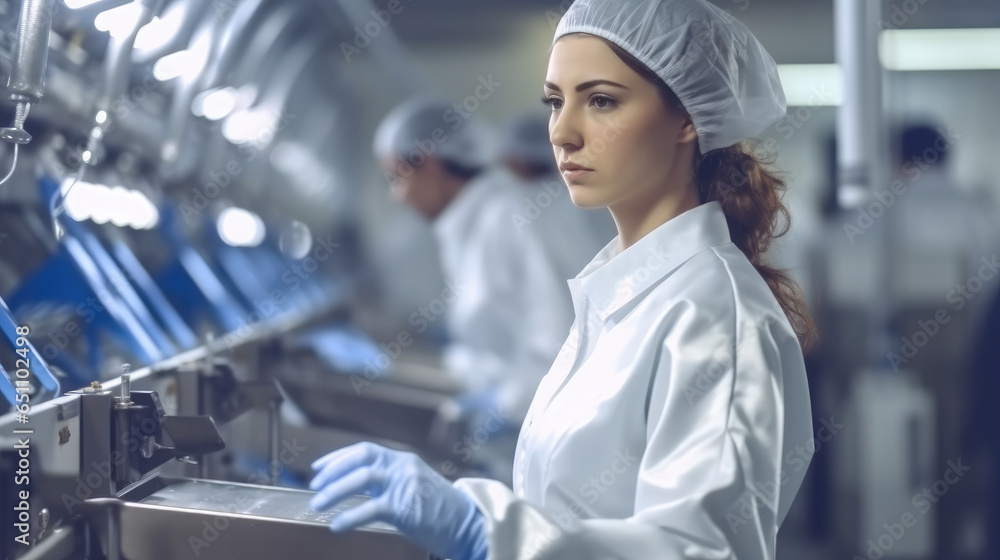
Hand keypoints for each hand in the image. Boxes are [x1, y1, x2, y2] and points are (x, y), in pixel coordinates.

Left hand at [309, 442, 488, 559]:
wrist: (468, 525)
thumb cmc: (440, 512)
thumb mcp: (414, 487)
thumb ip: (391, 483)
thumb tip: (359, 488)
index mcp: (404, 460)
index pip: (364, 450)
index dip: (338, 457)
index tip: (318, 468)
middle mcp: (403, 467)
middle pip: (360, 459)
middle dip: (332, 472)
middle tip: (315, 487)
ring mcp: (405, 485)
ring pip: (361, 478)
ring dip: (334, 492)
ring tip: (318, 505)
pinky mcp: (405, 507)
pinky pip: (370, 509)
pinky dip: (349, 517)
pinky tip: (337, 525)